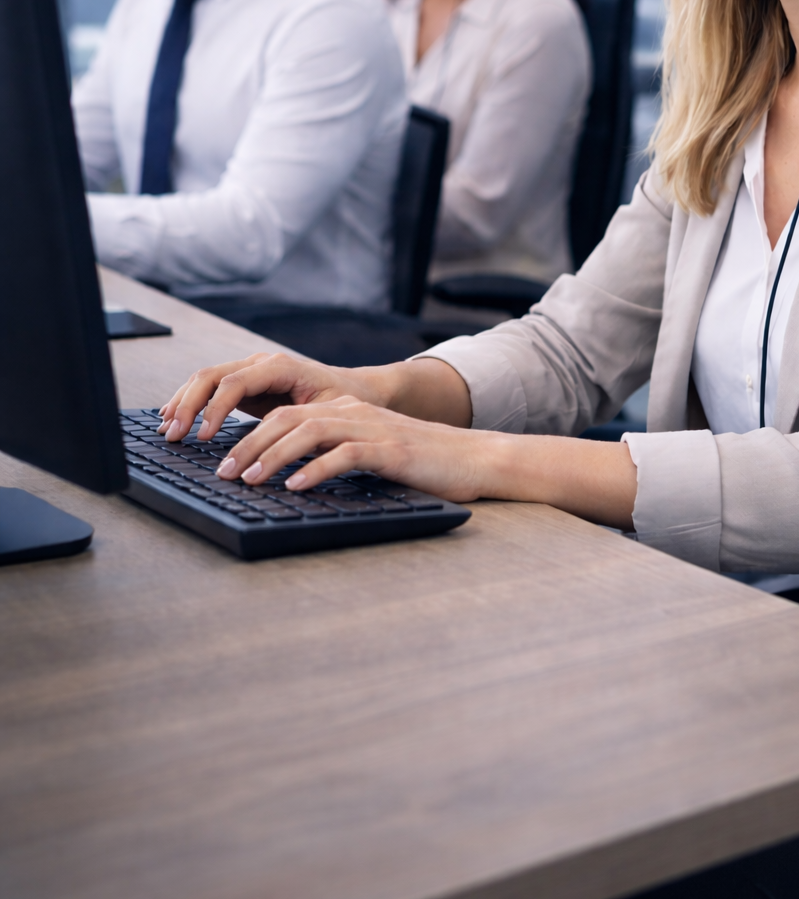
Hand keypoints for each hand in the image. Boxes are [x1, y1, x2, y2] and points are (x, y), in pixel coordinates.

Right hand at [159, 352, 387, 440]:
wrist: (358, 390)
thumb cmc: (345, 402)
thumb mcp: (326, 413)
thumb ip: (296, 423)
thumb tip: (267, 443)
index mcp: (279, 366)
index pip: (234, 382)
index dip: (214, 409)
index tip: (202, 436)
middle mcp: (260, 363)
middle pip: (211, 376)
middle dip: (187, 405)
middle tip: (173, 435)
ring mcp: (251, 371)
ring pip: (205, 379)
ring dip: (182, 402)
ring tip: (166, 429)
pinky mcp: (246, 384)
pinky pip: (210, 389)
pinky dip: (190, 402)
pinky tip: (174, 418)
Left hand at [215, 396, 489, 503]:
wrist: (474, 458)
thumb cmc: (422, 463)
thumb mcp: (371, 454)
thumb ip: (335, 456)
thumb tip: (289, 479)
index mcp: (346, 412)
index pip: (286, 414)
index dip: (250, 435)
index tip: (225, 462)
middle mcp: (354, 414)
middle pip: (288, 418)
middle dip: (250, 445)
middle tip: (224, 472)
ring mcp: (373, 429)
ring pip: (310, 431)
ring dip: (274, 456)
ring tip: (249, 479)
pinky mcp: (391, 450)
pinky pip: (345, 455)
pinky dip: (316, 469)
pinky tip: (296, 486)